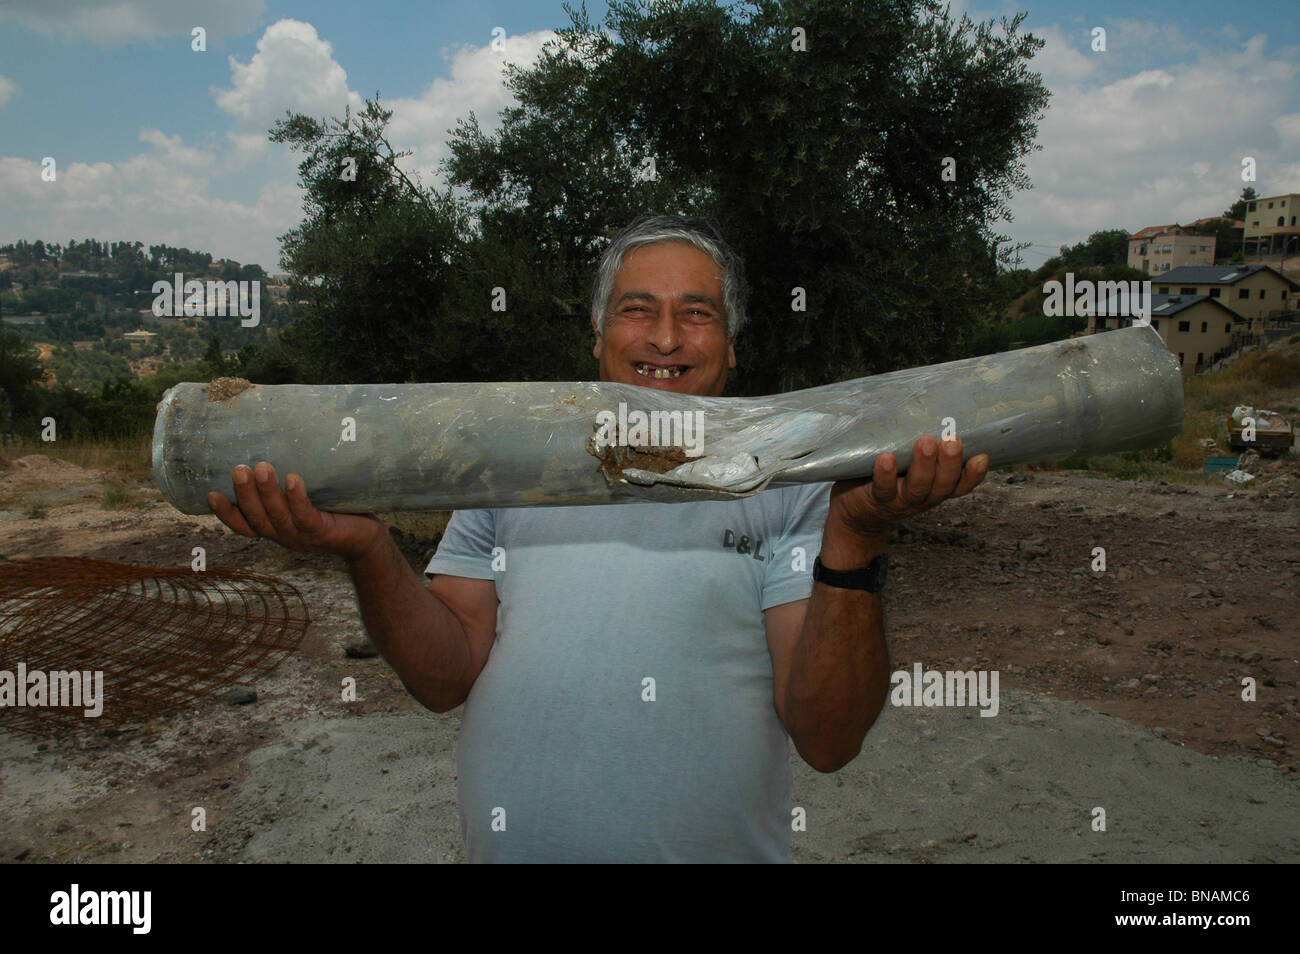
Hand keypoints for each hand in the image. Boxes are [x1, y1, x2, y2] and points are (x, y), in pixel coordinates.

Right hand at [207, 461, 384, 561]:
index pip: (244, 525)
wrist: (366, 537)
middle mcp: (283, 536)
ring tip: (262, 467)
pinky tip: (293, 479)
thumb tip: (277, 442)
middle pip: (257, 518)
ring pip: (278, 517)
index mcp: (274, 529)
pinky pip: (305, 515)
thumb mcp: (305, 500)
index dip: (226, 512)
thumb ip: (288, 484)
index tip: (211, 492)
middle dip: (246, 494)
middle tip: (239, 469)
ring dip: (267, 492)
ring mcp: (302, 537)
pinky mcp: (322, 532)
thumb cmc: (333, 512)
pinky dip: (297, 498)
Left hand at [828, 435, 988, 542]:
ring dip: (924, 465)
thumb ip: (921, 445)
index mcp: (935, 487)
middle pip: (943, 484)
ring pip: (918, 487)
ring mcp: (900, 500)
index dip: (974, 474)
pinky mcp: (876, 499)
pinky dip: (886, 475)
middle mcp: (922, 496)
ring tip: (925, 442)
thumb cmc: (886, 479)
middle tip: (952, 440)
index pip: (961, 484)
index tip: (982, 455)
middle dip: (950, 462)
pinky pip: (883, 488)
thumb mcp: (908, 465)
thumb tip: (931, 400)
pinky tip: (887, 459)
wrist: (855, 512)